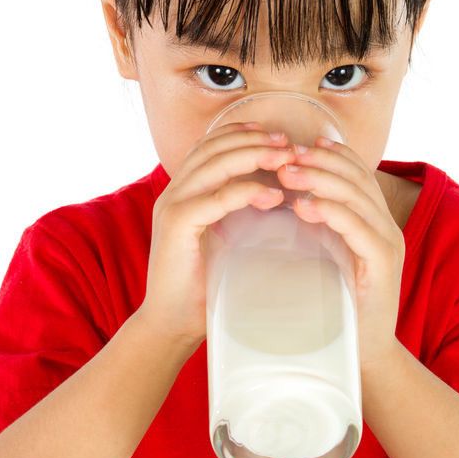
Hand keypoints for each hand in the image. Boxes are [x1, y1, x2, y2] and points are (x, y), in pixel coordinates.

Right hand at [139, 121, 297, 346]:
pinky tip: (273, 197)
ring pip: (214, 165)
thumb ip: (237, 213)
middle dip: (253, 140)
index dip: (242, 134)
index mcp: (182, 192)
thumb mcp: (223, 239)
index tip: (277, 137)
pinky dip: (246, 192)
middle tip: (287, 143)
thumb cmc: (203, 286)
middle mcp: (173, 193)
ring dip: (253, 156)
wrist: (171, 323)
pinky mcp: (177, 225)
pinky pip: (215, 198)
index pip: (210, 146)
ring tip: (285, 159)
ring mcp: (172, 206)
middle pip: (213, 147)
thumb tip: (277, 195)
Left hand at [278, 136, 404, 366]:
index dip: (327, 154)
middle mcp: (387, 226)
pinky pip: (357, 226)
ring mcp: (389, 242)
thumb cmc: (336, 308)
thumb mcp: (325, 256)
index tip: (294, 146)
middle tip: (284, 155)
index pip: (355, 172)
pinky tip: (302, 207)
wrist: (362, 355)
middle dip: (319, 160)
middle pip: (356, 176)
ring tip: (286, 173)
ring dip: (319, 179)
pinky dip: (330, 211)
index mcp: (374, 220)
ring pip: (356, 195)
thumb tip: (282, 199)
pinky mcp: (384, 263)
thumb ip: (315, 228)